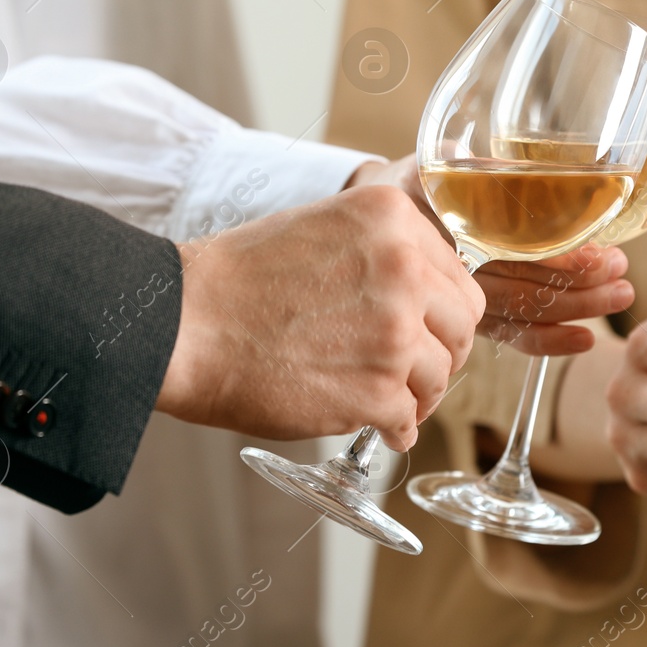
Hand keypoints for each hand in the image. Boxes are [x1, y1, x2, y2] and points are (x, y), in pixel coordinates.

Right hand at [157, 185, 484, 449]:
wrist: (184, 324)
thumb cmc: (239, 280)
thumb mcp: (324, 228)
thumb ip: (384, 251)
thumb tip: (428, 294)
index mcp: (392, 218)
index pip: (459, 277)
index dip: (442, 312)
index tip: (426, 329)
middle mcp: (404, 268)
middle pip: (462, 326)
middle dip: (442, 352)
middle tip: (414, 369)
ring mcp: (395, 332)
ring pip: (441, 376)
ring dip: (417, 394)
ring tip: (386, 399)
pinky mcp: (377, 390)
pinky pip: (409, 418)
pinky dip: (394, 428)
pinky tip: (373, 424)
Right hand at [349, 155, 633, 354]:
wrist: (368, 226)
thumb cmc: (410, 188)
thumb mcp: (435, 166)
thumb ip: (473, 169)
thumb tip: (514, 169)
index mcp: (446, 229)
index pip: (510, 249)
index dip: (556, 258)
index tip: (597, 254)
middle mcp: (452, 272)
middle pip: (522, 285)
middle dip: (579, 284)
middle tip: (621, 274)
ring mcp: (460, 300)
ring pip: (523, 312)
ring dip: (575, 310)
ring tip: (619, 296)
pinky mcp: (469, 318)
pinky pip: (510, 336)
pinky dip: (548, 342)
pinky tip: (584, 340)